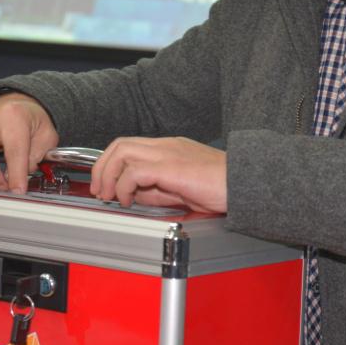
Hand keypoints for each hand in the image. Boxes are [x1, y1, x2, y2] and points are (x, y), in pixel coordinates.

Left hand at [90, 137, 226, 212]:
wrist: (246, 184)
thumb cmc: (223, 188)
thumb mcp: (182, 189)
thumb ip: (157, 189)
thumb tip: (134, 196)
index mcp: (170, 148)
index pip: (129, 146)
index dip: (110, 165)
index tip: (105, 187)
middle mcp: (166, 145)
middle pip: (119, 144)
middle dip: (102, 168)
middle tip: (100, 192)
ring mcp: (168, 152)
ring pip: (122, 151)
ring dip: (108, 175)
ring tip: (110, 196)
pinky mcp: (171, 166)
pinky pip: (134, 170)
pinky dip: (124, 185)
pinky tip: (128, 200)